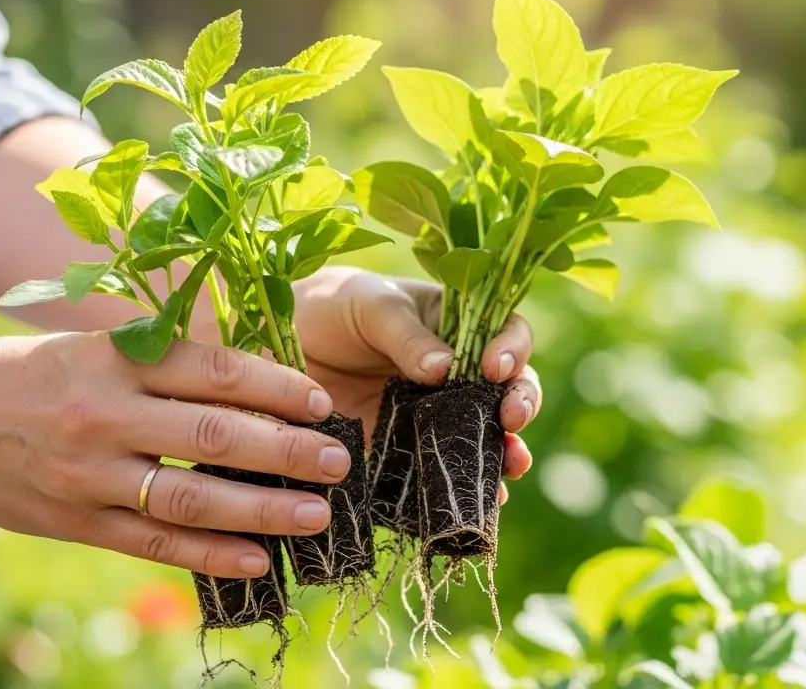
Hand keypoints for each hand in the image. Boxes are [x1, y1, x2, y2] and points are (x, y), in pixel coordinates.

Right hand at [0, 332, 351, 578]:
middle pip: (213, 436)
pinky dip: (210, 556)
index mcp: (115, 358)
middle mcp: (103, 414)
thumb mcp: (96, 346)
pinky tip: (258, 561)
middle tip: (339, 459)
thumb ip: (166, 360)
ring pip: (190, 499)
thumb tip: (260, 376)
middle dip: (285, 451)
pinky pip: (154, 545)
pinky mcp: (76, 523)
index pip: (213, 370)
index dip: (275, 385)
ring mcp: (88, 475)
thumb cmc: (33, 373)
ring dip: (263, 510)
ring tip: (317, 513)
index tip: (320, 401)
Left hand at [293, 266, 538, 500]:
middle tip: (511, 418)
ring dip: (507, 453)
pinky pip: (444, 473)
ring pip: (488, 436)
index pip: (507, 335)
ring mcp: (438, 416)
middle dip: (521, 404)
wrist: (285, 345)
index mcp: (459, 326)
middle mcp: (460, 374)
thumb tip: (446, 370)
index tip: (494, 368)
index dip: (512, 351)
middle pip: (511, 389)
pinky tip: (477, 499)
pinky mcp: (409, 451)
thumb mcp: (373, 307)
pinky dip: (464, 488)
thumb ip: (407, 336)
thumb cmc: (338, 307)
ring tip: (511, 465)